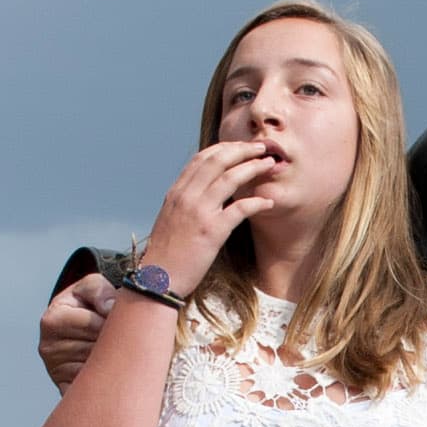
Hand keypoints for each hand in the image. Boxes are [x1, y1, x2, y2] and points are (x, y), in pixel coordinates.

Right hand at [41, 273, 111, 390]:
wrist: (82, 329)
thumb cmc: (88, 304)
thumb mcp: (92, 286)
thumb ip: (99, 290)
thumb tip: (108, 308)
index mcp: (52, 320)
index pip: (91, 324)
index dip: (110, 321)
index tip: (115, 318)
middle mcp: (48, 347)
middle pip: (95, 348)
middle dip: (114, 341)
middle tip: (117, 335)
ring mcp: (55, 371)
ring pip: (97, 368)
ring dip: (112, 359)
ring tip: (110, 348)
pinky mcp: (65, 388)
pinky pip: (92, 387)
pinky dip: (104, 378)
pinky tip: (105, 367)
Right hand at [138, 139, 282, 290]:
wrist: (158, 279)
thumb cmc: (167, 254)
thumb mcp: (171, 219)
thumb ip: (185, 202)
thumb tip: (201, 191)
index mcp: (176, 192)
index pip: (201, 159)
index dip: (224, 148)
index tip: (240, 146)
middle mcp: (186, 197)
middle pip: (218, 160)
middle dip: (242, 150)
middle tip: (261, 147)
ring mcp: (199, 212)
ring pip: (230, 178)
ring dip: (253, 167)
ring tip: (269, 164)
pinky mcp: (212, 232)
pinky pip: (240, 209)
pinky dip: (257, 202)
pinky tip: (269, 201)